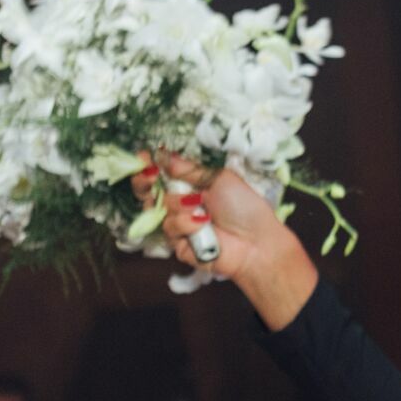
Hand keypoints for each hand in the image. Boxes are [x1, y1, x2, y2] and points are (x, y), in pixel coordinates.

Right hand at [130, 153, 316, 327]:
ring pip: (158, 209)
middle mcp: (180, 205)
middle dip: (145, 182)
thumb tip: (164, 155)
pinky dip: (186, 223)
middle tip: (150, 175)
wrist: (257, 241)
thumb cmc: (245, 207)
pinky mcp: (179, 245)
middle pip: (147, 193)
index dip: (148, 166)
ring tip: (200, 206)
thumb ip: (190, 170)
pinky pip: (170, 229)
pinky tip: (203, 224)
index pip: (160, 175)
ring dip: (178, 204)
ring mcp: (178, 226)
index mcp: (190, 187)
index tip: (143, 156)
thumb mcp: (219, 179)